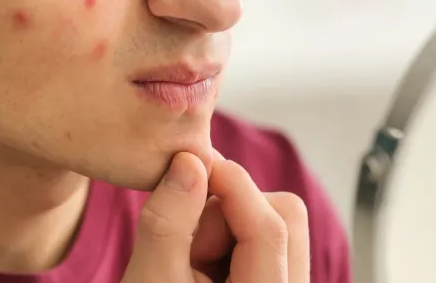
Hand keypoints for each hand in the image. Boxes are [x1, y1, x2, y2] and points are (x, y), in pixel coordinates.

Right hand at [122, 152, 310, 282]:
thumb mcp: (149, 280)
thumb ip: (168, 220)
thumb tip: (189, 164)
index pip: (271, 227)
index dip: (232, 185)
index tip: (191, 164)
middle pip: (286, 218)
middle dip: (231, 210)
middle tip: (189, 240)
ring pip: (276, 227)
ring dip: (228, 226)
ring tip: (191, 263)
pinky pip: (265, 243)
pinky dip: (230, 240)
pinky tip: (200, 268)